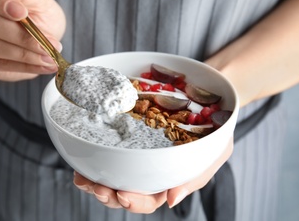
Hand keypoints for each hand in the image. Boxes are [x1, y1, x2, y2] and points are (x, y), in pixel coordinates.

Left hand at [73, 138, 232, 213]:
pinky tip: (82, 161)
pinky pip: (109, 152)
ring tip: (83, 178)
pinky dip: (93, 159)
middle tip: (96, 187)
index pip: (152, 200)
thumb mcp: (216, 150)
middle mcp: (151, 171)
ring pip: (113, 177)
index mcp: (171, 179)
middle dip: (109, 195)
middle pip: (127, 192)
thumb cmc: (216, 127)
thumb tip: (172, 200)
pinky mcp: (129, 138)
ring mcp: (138, 155)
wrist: (208, 96)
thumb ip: (196, 176)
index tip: (123, 195)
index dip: (136, 202)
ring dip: (96, 182)